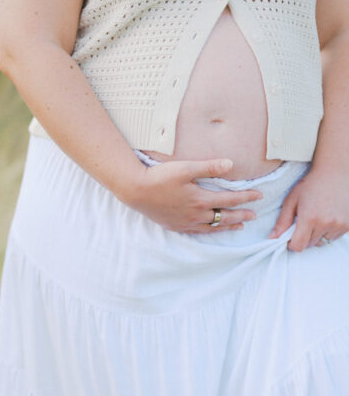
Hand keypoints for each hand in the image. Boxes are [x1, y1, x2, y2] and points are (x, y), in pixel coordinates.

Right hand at [127, 158, 263, 233]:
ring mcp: (185, 223)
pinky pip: (197, 232)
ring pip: (212, 227)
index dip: (246, 197)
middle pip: (224, 216)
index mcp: (200, 199)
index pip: (230, 199)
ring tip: (239, 226)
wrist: (136, 191)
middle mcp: (195, 215)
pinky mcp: (175, 226)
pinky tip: (212, 229)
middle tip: (253, 214)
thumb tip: (230, 164)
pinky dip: (209, 231)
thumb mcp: (186, 168)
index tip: (259, 196)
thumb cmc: (160, 177)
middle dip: (241, 215)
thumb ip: (209, 167)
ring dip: (227, 226)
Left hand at [268, 166, 348, 250]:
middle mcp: (326, 223)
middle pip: (310, 244)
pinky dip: (328, 232)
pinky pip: (334, 238)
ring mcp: (339, 224)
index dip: (292, 244)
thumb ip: (282, 221)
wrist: (335, 172)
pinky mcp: (348, 225)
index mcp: (310, 218)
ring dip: (317, 236)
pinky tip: (327, 217)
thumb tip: (272, 238)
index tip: (291, 237)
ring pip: (322, 242)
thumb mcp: (292, 200)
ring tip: (317, 218)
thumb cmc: (311, 184)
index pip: (298, 246)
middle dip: (304, 237)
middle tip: (305, 222)